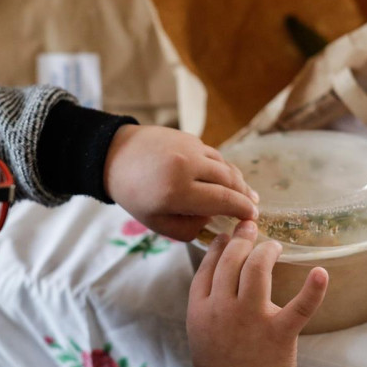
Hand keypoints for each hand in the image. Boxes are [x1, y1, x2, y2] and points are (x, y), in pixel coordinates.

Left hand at [104, 125, 258, 240]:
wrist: (115, 156)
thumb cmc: (135, 194)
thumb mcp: (157, 222)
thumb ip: (188, 228)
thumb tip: (213, 221)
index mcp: (177, 190)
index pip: (222, 200)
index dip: (242, 209)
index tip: (252, 218)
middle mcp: (187, 165)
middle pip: (230, 180)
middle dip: (245, 195)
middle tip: (252, 208)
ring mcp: (189, 147)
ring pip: (224, 166)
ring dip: (237, 181)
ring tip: (245, 193)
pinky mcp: (189, 137)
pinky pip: (214, 155)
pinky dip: (222, 168)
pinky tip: (224, 179)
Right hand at [186, 220, 328, 366]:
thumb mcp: (200, 333)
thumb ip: (207, 305)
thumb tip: (219, 276)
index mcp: (200, 310)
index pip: (208, 266)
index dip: (219, 246)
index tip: (227, 234)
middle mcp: (222, 309)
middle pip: (231, 260)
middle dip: (243, 239)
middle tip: (251, 227)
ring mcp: (250, 319)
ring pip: (256, 269)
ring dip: (266, 251)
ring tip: (274, 246)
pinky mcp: (279, 333)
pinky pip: (300, 306)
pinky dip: (314, 289)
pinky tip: (320, 273)